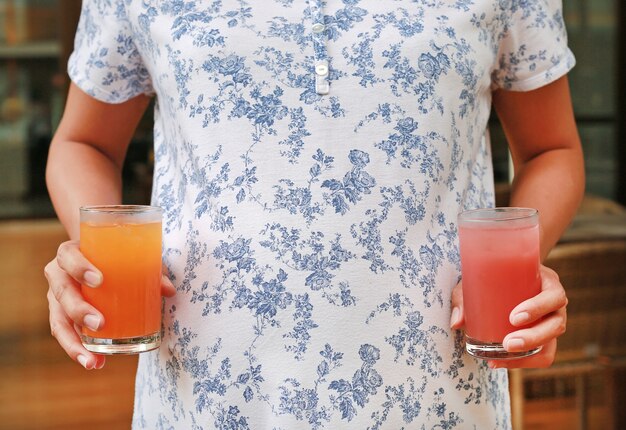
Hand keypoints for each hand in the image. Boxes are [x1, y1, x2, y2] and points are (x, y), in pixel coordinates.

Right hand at [44, 240, 175, 369]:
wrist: (98, 257)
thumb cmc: (114, 256)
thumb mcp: (129, 257)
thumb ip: (149, 269)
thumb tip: (169, 290)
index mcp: (71, 254)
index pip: (68, 256)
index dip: (79, 267)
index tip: (98, 280)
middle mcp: (59, 275)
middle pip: (62, 292)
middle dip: (78, 309)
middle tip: (99, 323)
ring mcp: (58, 297)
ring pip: (58, 320)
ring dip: (74, 342)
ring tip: (92, 360)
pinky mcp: (63, 315)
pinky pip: (66, 334)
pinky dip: (79, 350)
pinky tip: (94, 363)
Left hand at [450, 265, 566, 368]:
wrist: (504, 275)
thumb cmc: (494, 276)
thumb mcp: (478, 278)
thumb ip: (464, 297)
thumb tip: (456, 323)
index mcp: (547, 283)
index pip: (554, 296)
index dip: (538, 308)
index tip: (513, 318)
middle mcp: (555, 305)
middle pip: (556, 325)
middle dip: (533, 338)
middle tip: (507, 343)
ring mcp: (551, 323)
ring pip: (551, 345)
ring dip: (528, 356)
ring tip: (499, 358)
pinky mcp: (544, 338)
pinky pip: (541, 356)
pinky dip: (522, 363)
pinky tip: (499, 363)